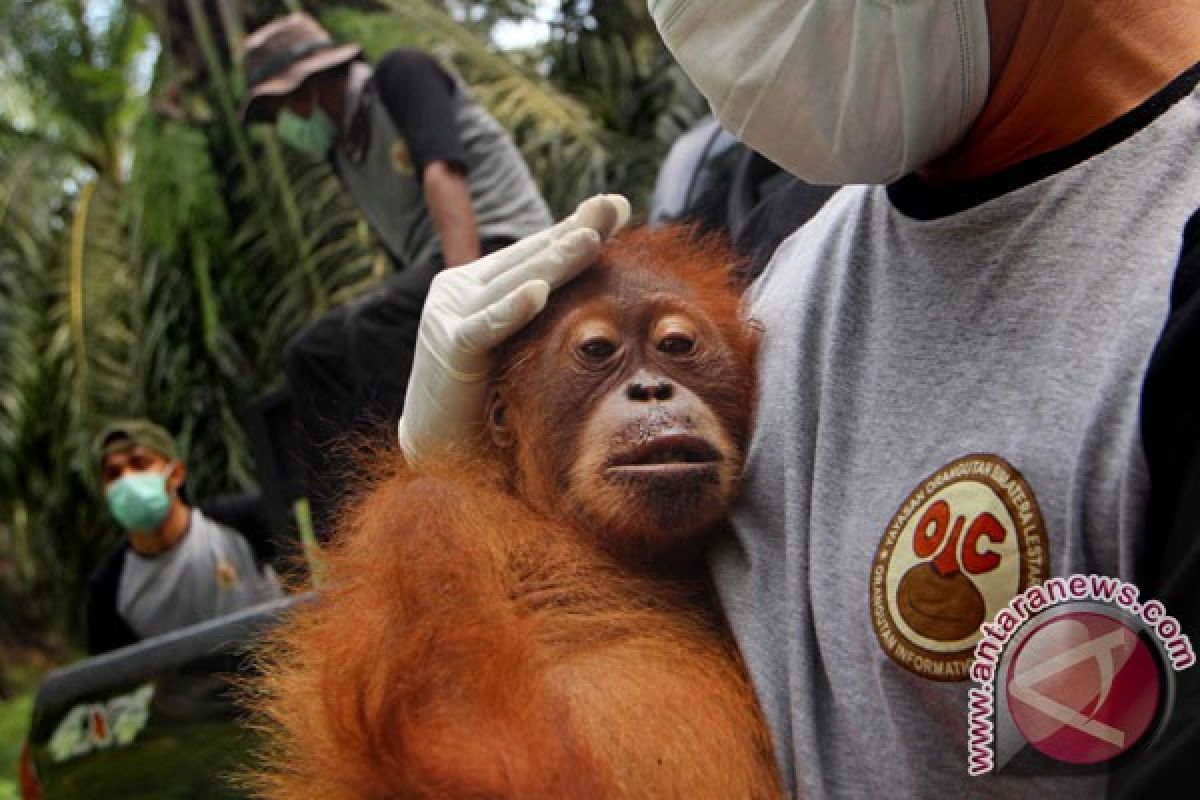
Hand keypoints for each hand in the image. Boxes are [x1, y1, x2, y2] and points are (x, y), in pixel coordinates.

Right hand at [398, 194, 630, 463]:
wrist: (445, 455)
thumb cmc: (493, 405)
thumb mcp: (526, 349)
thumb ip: (548, 318)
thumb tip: (603, 296)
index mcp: (482, 288)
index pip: (537, 253)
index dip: (574, 227)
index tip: (616, 205)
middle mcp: (461, 291)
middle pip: (531, 260)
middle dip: (574, 233)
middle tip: (612, 207)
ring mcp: (449, 315)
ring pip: (515, 285)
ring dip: (554, 262)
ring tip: (589, 239)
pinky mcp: (445, 349)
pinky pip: (485, 328)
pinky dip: (511, 311)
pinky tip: (538, 294)